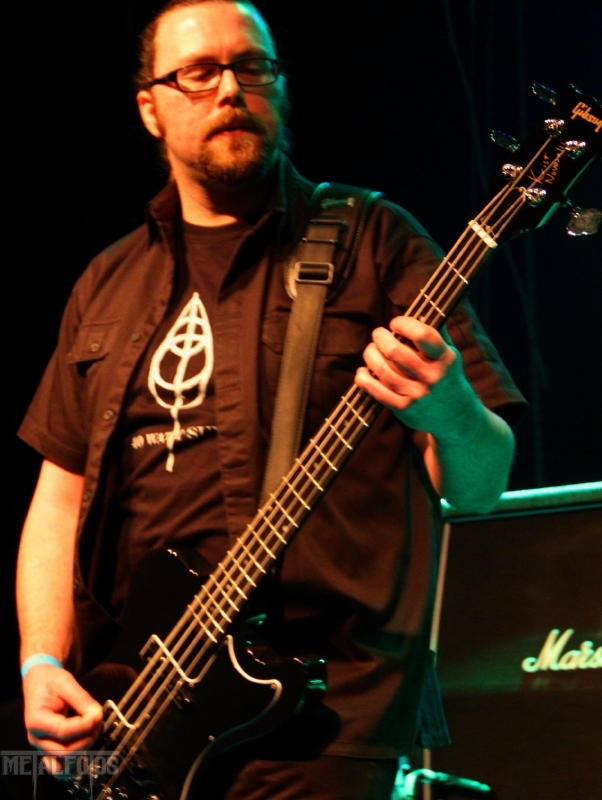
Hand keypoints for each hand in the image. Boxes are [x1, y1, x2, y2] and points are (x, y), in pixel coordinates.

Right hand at [22, 663, 103, 775]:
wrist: (40, 682)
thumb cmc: (51, 681)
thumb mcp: (66, 682)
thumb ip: (82, 700)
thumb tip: (97, 716)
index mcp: (36, 720)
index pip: (63, 731)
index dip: (85, 725)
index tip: (98, 714)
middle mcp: (36, 738)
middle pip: (65, 751)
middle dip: (88, 737)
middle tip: (99, 720)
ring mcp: (42, 747)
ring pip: (66, 762)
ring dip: (85, 749)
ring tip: (94, 730)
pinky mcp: (50, 749)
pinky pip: (61, 766)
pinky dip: (75, 763)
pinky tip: (87, 753)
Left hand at [355, 315, 476, 436]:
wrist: (456, 416)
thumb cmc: (446, 376)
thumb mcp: (449, 354)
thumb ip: (435, 333)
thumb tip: (418, 307)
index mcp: (445, 358)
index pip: (422, 334)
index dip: (403, 324)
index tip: (395, 323)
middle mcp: (433, 377)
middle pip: (396, 351)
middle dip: (380, 338)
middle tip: (378, 334)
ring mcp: (418, 394)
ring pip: (383, 370)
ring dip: (371, 355)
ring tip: (371, 350)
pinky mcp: (405, 409)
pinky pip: (377, 391)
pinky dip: (364, 379)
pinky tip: (362, 372)